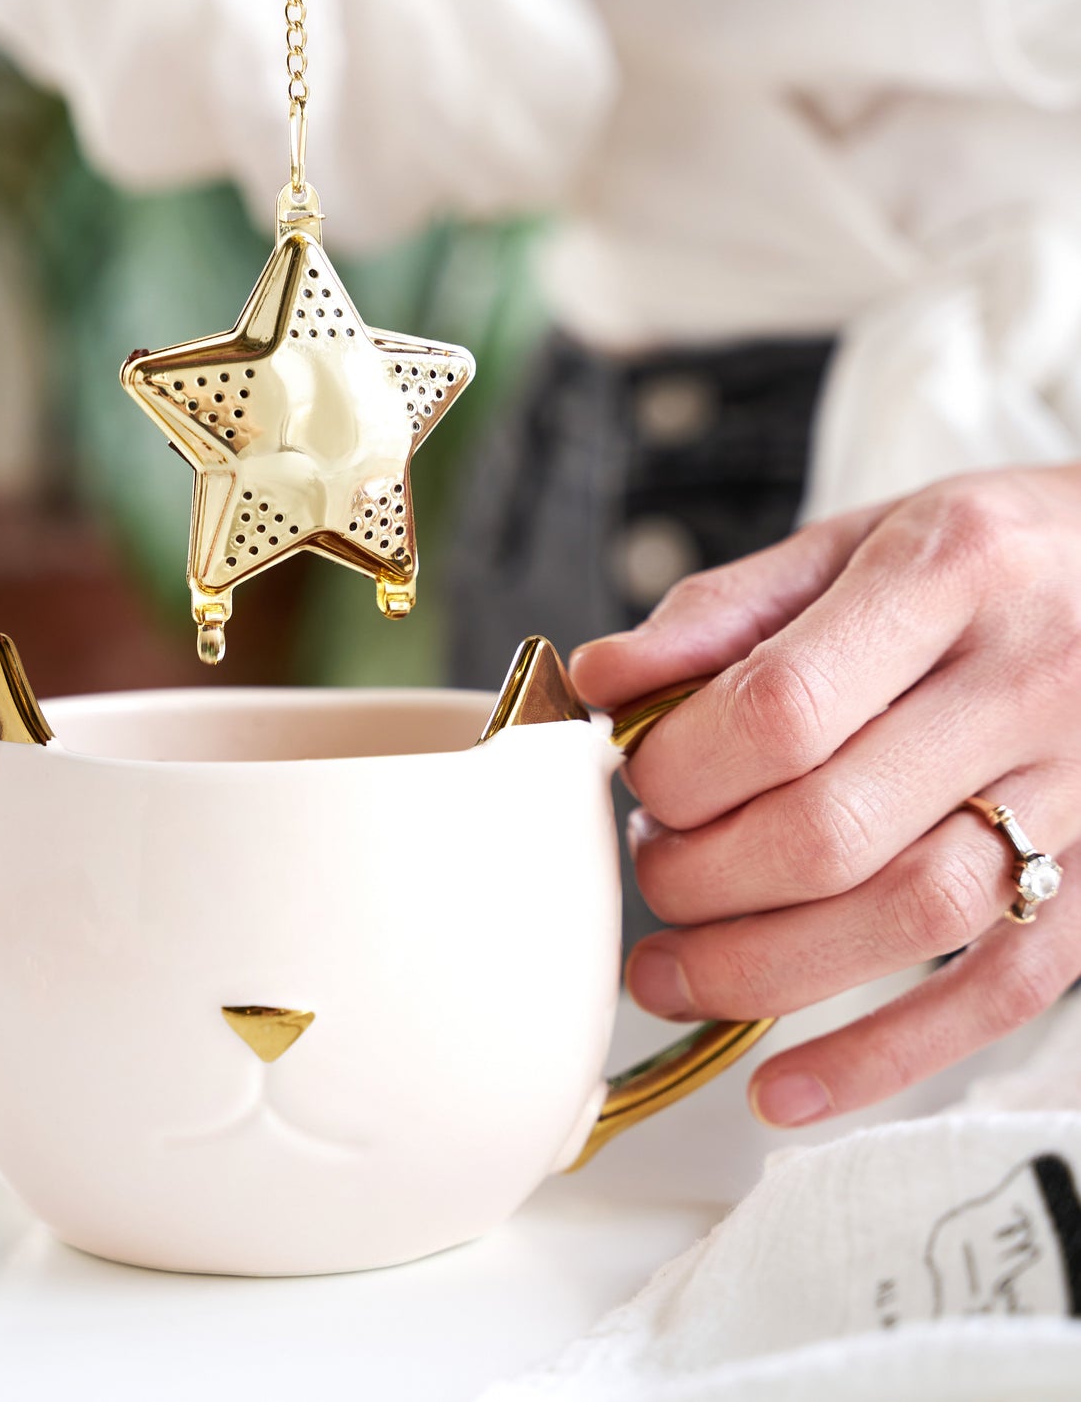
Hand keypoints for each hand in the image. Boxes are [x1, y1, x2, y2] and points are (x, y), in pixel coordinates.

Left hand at [569, 467, 1080, 1126]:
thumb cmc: (981, 556)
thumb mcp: (850, 541)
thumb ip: (722, 613)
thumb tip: (600, 679)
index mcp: (948, 575)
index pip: (781, 708)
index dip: (679, 770)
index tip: (640, 784)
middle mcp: (1027, 685)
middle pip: (831, 830)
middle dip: (701, 878)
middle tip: (653, 871)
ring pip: (912, 919)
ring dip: (762, 973)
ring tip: (672, 976)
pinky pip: (1001, 990)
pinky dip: (884, 1053)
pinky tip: (785, 1085)